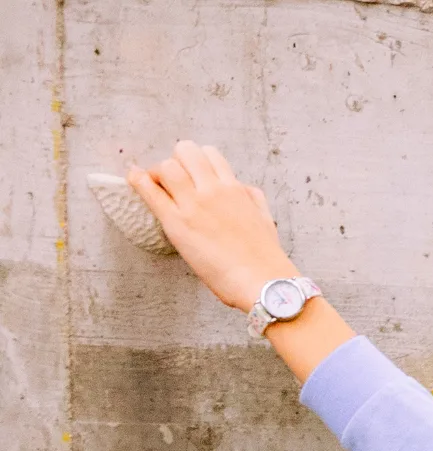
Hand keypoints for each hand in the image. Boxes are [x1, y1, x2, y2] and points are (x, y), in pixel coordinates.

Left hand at [129, 142, 301, 316]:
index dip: (196, 161)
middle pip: (185, 151)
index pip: (208, 154)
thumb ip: (251, 197)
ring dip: (158, 173)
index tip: (192, 175)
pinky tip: (133, 179)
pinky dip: (138, 180)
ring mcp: (194, 205)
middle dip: (176, 161)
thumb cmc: (265, 258)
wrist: (264, 283)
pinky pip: (149, 191)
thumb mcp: (264, 218)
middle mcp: (213, 190)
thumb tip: (242, 187)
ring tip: (158, 189)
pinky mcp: (177, 223)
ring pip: (166, 166)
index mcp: (235, 189)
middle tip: (172, 181)